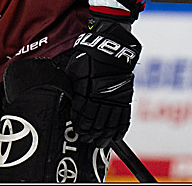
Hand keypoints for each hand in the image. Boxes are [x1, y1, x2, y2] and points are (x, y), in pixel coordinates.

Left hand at [63, 18, 140, 146]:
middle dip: (90, 134)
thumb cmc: (88, 58)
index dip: (80, 125)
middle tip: (87, 139)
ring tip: (100, 142)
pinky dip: (120, 129)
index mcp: (86, 89)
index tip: (78, 131)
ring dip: (104, 135)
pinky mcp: (125, 96)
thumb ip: (72, 88)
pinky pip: (124, 117)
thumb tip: (66, 102)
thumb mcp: (74, 71)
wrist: (110, 48)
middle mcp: (101, 96)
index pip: (82, 114)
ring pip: (110, 123)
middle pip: (96, 122)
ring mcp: (114, 97)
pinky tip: (116, 136)